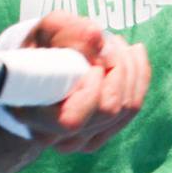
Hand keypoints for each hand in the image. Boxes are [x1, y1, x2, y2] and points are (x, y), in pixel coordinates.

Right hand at [7, 13, 152, 153]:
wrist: (34, 70)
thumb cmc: (38, 48)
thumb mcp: (46, 31)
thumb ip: (67, 31)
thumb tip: (97, 37)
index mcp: (33, 115)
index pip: (72, 120)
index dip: (90, 90)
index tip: (90, 63)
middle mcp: (56, 137)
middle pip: (108, 111)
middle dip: (119, 68)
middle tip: (110, 40)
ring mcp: (80, 141)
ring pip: (126, 109)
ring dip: (131, 69)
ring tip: (118, 44)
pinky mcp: (99, 135)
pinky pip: (132, 109)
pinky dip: (138, 78)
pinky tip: (131, 56)